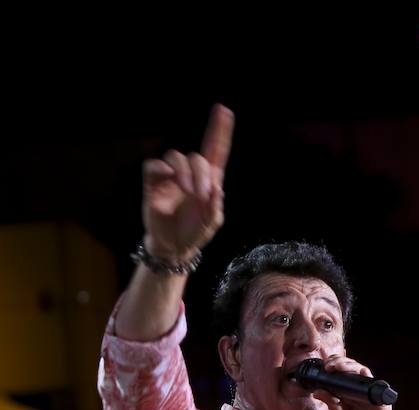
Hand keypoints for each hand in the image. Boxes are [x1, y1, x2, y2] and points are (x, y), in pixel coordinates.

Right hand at [143, 104, 233, 262]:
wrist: (174, 247)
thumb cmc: (194, 232)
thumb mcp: (212, 222)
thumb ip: (216, 205)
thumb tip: (216, 188)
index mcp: (208, 181)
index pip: (215, 152)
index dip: (219, 131)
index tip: (224, 110)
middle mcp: (189, 174)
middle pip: (197, 157)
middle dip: (202, 174)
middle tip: (202, 195)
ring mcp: (170, 177)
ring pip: (176, 156)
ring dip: (186, 172)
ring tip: (189, 191)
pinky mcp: (152, 183)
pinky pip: (154, 165)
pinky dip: (163, 169)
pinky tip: (170, 180)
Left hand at [312, 355, 395, 409]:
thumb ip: (331, 405)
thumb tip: (318, 390)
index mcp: (350, 397)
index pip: (343, 376)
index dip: (335, 367)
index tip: (324, 367)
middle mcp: (361, 395)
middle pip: (354, 371)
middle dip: (342, 363)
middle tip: (330, 365)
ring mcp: (373, 399)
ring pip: (366, 375)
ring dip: (353, 367)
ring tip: (340, 366)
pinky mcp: (382, 406)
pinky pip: (378, 390)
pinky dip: (368, 381)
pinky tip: (360, 375)